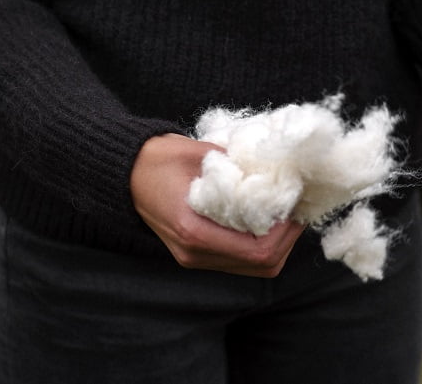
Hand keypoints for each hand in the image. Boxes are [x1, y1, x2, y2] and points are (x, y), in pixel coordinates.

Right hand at [130, 134, 304, 276]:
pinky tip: (268, 218)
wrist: (124, 173)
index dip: (286, 231)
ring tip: (286, 212)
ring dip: (279, 243)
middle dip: (288, 239)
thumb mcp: (200, 154)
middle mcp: (195, 253)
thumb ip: (238, 166)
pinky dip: (262, 243)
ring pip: (256, 267)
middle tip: (297, 208)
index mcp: (194, 232)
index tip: (295, 204)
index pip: (257, 250)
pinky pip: (242, 259)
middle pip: (263, 265)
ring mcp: (196, 257)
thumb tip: (279, 170)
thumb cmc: (158, 158)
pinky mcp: (199, 253)